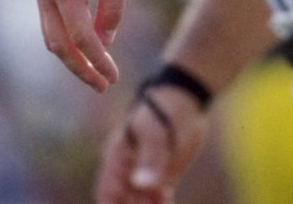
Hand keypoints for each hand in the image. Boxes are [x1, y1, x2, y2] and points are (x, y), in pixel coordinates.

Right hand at [34, 0, 136, 89]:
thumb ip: (112, 8)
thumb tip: (104, 42)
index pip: (79, 37)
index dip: (96, 61)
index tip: (113, 78)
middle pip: (57, 44)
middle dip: (80, 68)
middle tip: (104, 84)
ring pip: (51, 35)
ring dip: (72, 57)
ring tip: (97, 73)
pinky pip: (52, 21)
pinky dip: (67, 39)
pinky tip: (88, 48)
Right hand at [94, 85, 208, 202]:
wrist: (186, 99)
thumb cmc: (165, 111)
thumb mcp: (158, 133)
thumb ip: (151, 158)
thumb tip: (141, 185)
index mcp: (117, 159)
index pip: (106, 193)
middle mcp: (128, 169)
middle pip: (124, 201)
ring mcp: (145, 172)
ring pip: (141, 200)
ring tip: (161, 203)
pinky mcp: (162, 174)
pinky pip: (158, 196)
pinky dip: (161, 203)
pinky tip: (167, 203)